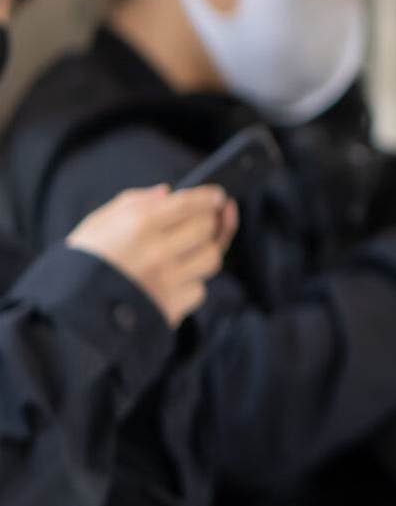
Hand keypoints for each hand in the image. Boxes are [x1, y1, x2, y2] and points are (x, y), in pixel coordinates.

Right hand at [67, 185, 235, 326]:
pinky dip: (192, 282)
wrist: (66, 313)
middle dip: (210, 221)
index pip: (190, 204)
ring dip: (206, 251)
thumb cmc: (81, 263)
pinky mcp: (172, 307)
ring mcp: (168, 281)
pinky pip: (199, 289)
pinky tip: (174, 279)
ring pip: (211, 258)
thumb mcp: (97, 223)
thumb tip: (167, 192)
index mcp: (138, 225)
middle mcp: (157, 252)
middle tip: (205, 220)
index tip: (218, 196)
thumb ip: (134, 202)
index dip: (210, 197)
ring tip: (189, 249)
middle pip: (207, 228)